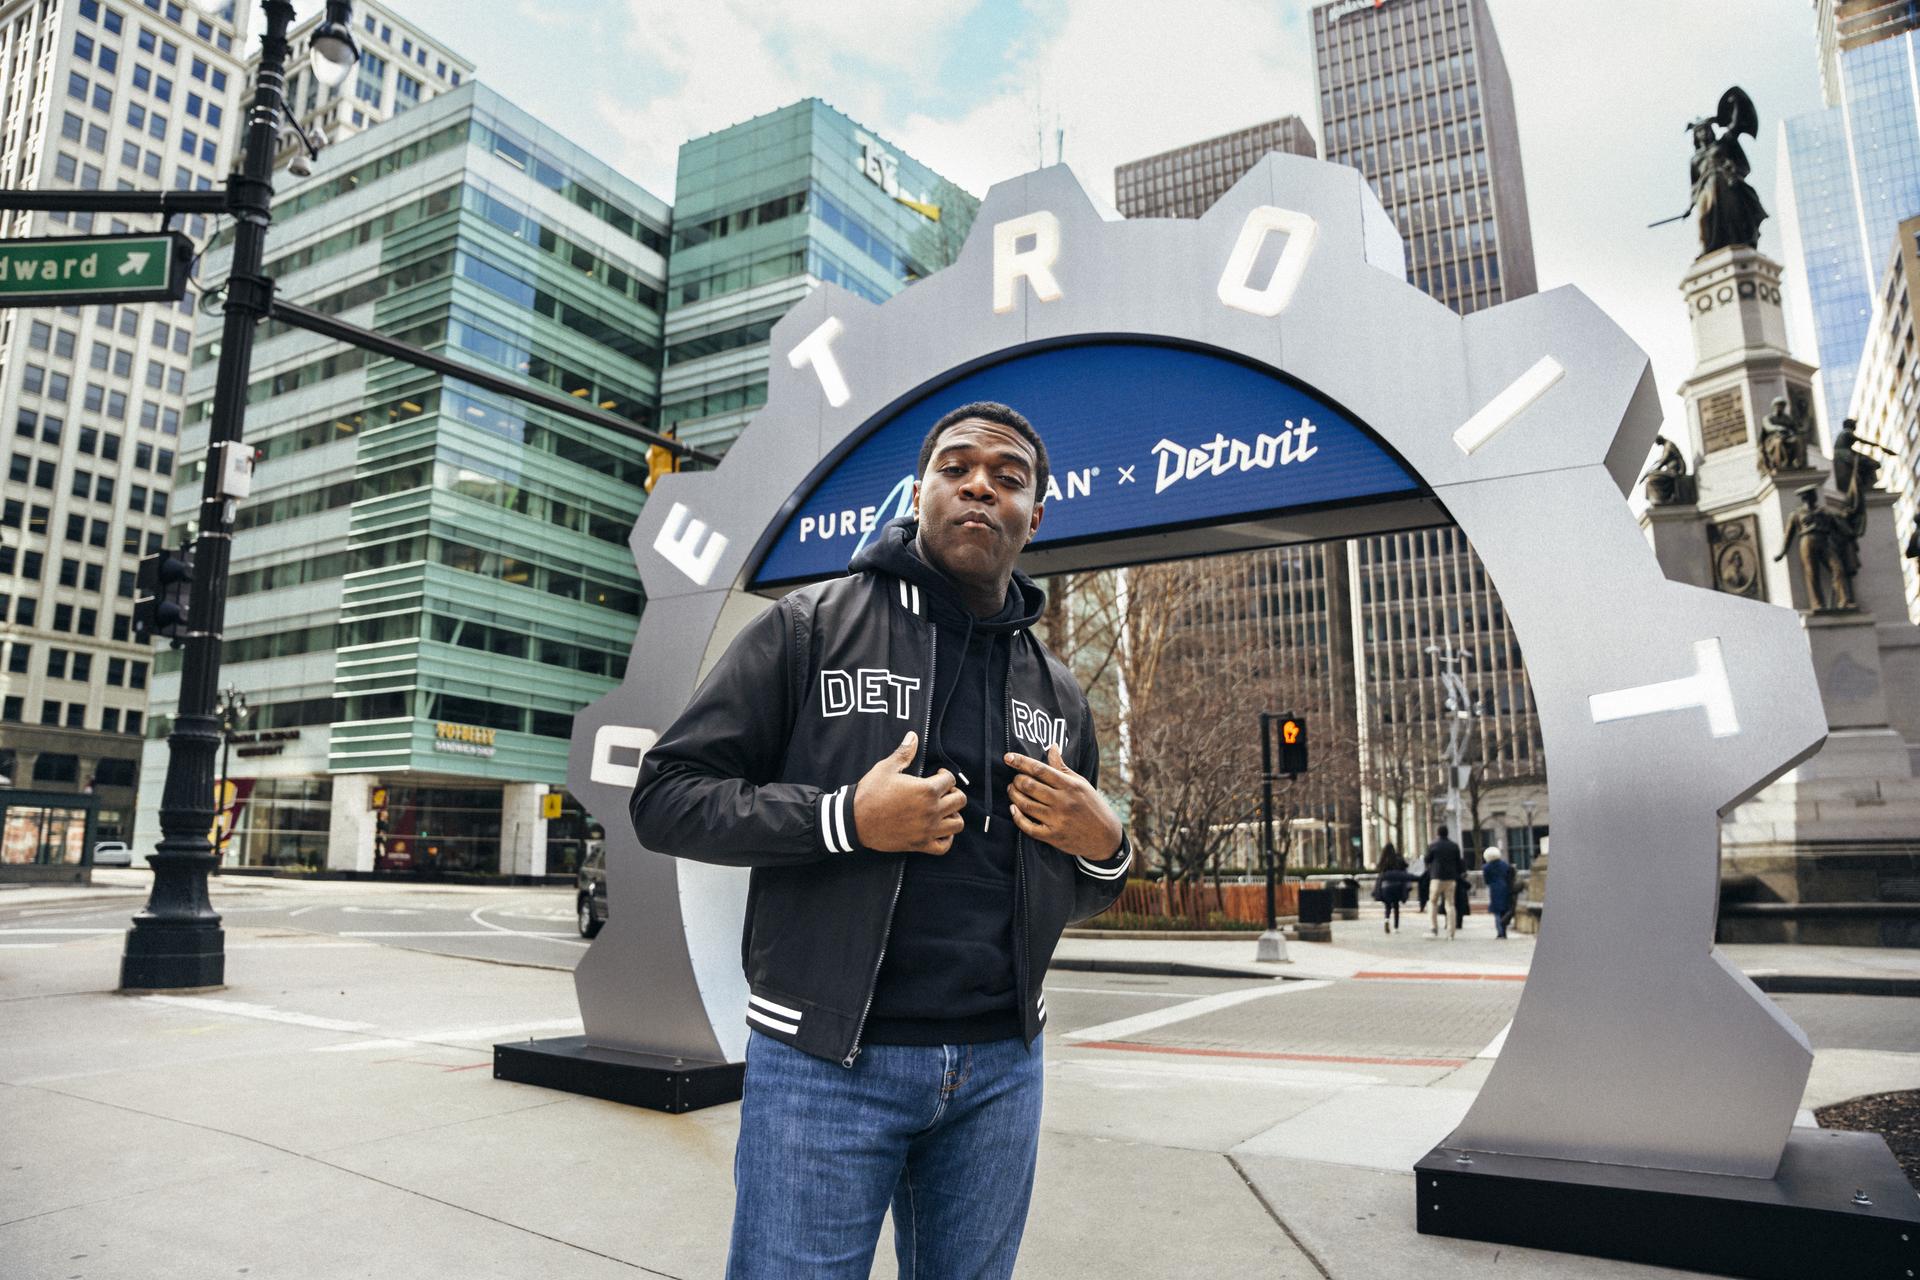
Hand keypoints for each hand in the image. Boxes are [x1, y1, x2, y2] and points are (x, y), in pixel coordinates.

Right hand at [851, 731, 965, 854]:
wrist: (854, 820)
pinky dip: (946, 838)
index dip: (945, 774)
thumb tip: (913, 736)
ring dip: (953, 814)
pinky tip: (939, 829)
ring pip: (957, 824)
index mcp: (926, 790)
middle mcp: (932, 811)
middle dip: (953, 792)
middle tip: (941, 791)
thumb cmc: (870, 793)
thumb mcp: (886, 768)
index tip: (937, 774)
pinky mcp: (920, 844)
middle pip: (960, 800)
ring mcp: (927, 830)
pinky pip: (944, 846)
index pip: (951, 779)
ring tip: (942, 809)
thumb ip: (904, 753)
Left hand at [1005, 745, 1123, 860]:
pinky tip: (1014, 809)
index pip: (1040, 769)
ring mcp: (1057, 820)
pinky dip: (1016, 816)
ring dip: (1013, 795)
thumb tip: (1052, 746)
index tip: (1008, 757)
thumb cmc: (1091, 805)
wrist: (1104, 836)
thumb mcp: (1080, 783)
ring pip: (1025, 804)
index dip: (1021, 762)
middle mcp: (1063, 802)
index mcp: (1070, 785)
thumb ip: (1062, 767)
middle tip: (1015, 779)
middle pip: (1029, 786)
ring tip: (1012, 790)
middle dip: (1016, 779)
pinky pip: (1028, 827)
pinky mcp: (1053, 836)